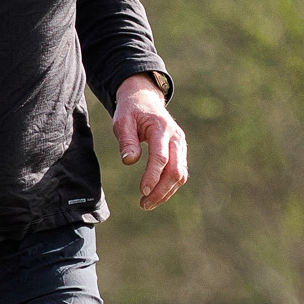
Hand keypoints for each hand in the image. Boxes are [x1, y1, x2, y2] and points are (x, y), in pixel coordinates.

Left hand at [111, 75, 186, 209]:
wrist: (145, 99)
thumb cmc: (131, 111)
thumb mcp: (122, 121)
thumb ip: (126, 141)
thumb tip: (129, 161)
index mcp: (161, 128)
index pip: (161, 157)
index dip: (153, 176)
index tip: (142, 191)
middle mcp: (176, 138)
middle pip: (175, 170)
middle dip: (161, 190)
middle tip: (144, 204)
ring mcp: (181, 145)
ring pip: (180, 174)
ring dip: (166, 192)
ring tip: (148, 203)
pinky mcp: (180, 151)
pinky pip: (180, 172)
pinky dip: (169, 186)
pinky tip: (156, 194)